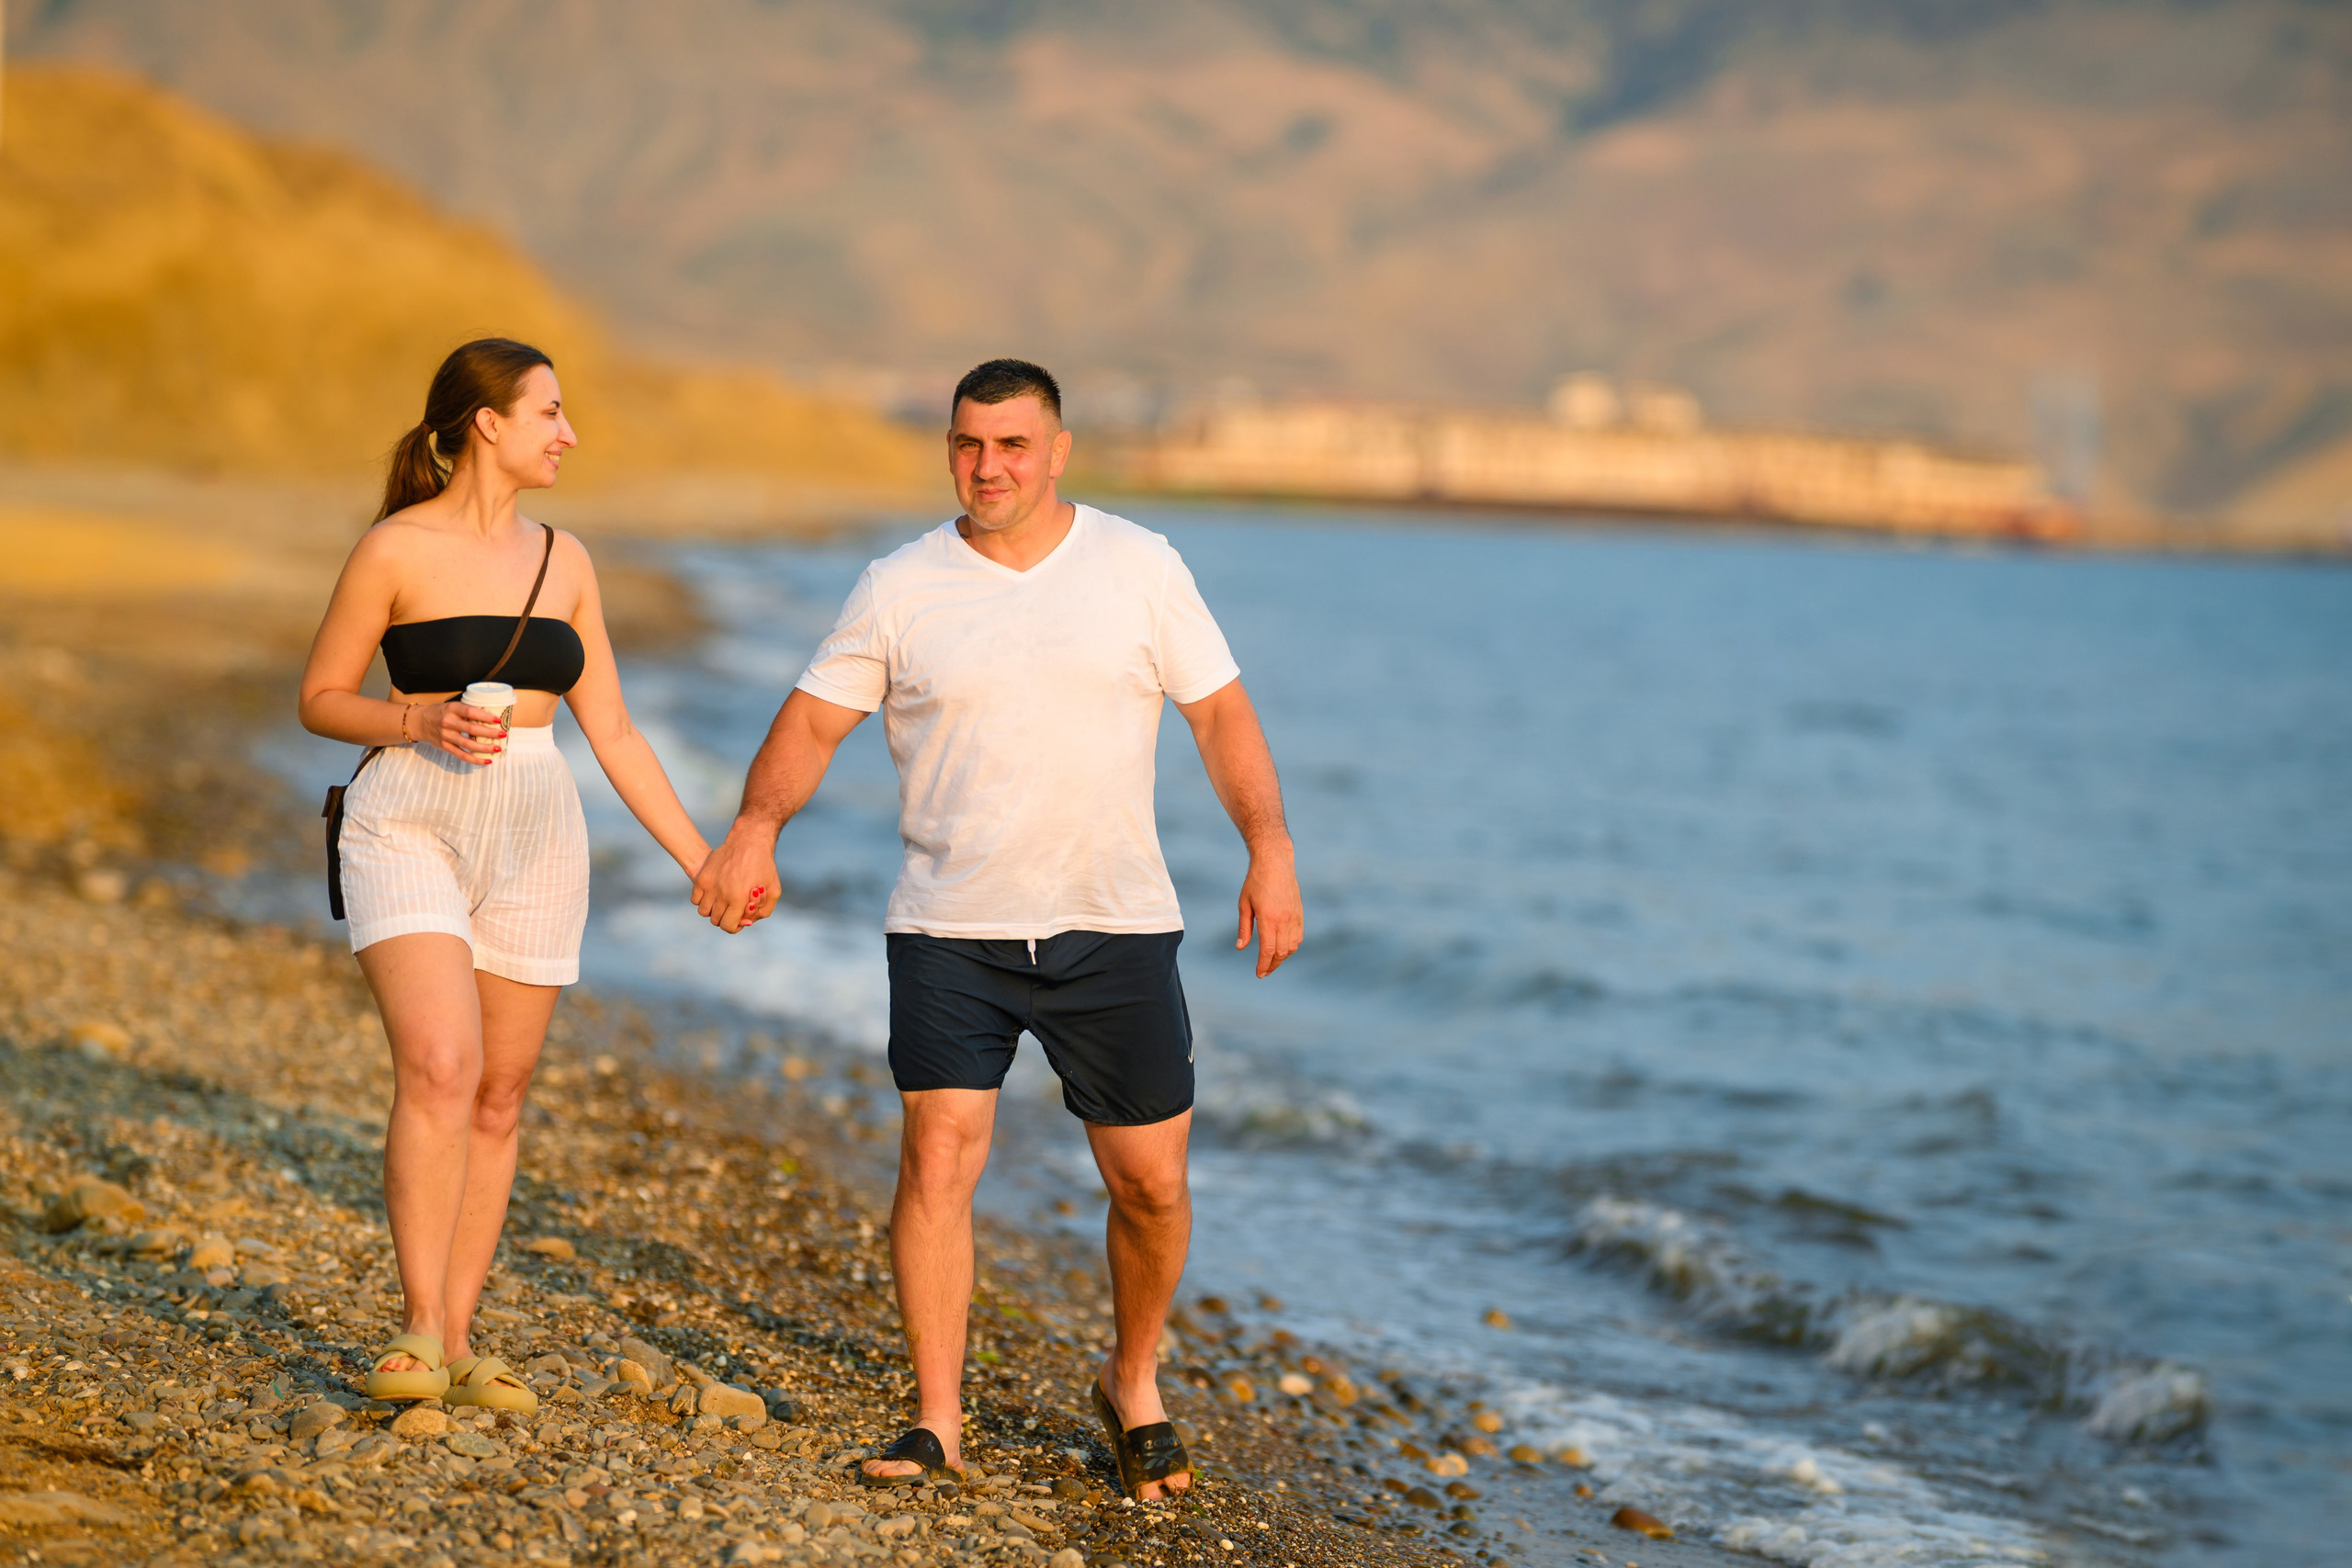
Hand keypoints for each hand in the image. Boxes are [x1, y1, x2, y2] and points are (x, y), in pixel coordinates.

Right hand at [414, 701, 505, 764]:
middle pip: (471, 729)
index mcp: (452, 709)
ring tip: (497, 748)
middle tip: (503, 734)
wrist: (419, 722)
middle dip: (489, 733)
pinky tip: (487, 761)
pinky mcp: (445, 747)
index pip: (470, 712)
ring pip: (468, 744)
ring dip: (485, 748)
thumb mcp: (452, 707)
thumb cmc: (441, 713)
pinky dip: (475, 759)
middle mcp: (448, 722)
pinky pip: (462, 755)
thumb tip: (492, 715)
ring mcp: (446, 736)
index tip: (498, 720)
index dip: (485, 716)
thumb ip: (467, 711)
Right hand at [691, 825, 779, 933]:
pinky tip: (714, 893)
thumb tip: (747, 923)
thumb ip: (762, 912)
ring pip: (703, 911)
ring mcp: (710, 885)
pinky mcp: (702, 878)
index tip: (739, 920)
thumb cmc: (764, 866)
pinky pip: (695, 900)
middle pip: (716, 920)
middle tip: (732, 908)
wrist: (749, 841)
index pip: (728, 926)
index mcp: (739, 899)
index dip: (734, 926)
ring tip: (723, 901)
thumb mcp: (773, 891)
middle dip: (726, 918)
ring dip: (713, 910)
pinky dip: (703, 900)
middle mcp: (722, 894)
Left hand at [1235, 842, 1302, 977]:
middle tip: (1264, 972)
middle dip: (1272, 965)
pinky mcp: (1299, 913)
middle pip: (1281, 952)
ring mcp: (1294, 916)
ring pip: (1292, 947)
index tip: (1259, 974)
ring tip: (1272, 961)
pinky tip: (1283, 949)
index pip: (1267, 950)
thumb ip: (1244, 927)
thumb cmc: (1255, 881)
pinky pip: (1298, 937)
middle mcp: (1284, 919)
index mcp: (1268, 918)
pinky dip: (1292, 947)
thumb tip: (1241, 948)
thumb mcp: (1244, 904)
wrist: (1275, 862)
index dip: (1263, 965)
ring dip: (1282, 957)